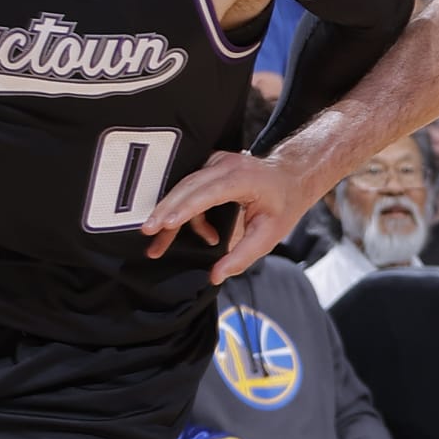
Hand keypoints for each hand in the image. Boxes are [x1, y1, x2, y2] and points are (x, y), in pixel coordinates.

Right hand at [144, 146, 308, 279]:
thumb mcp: (269, 236)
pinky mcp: (207, 165)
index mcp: (241, 178)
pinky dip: (181, 208)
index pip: (207, 192)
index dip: (185, 208)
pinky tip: (183, 227)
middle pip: (186, 188)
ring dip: (170, 214)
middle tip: (148, 233)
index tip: (166, 223)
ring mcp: (214, 161)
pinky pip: (187, 186)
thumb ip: (242, 257)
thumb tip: (216, 276)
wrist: (290, 177)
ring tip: (159, 243)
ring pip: (182, 188)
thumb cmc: (282, 204)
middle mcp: (225, 164)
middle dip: (165, 212)